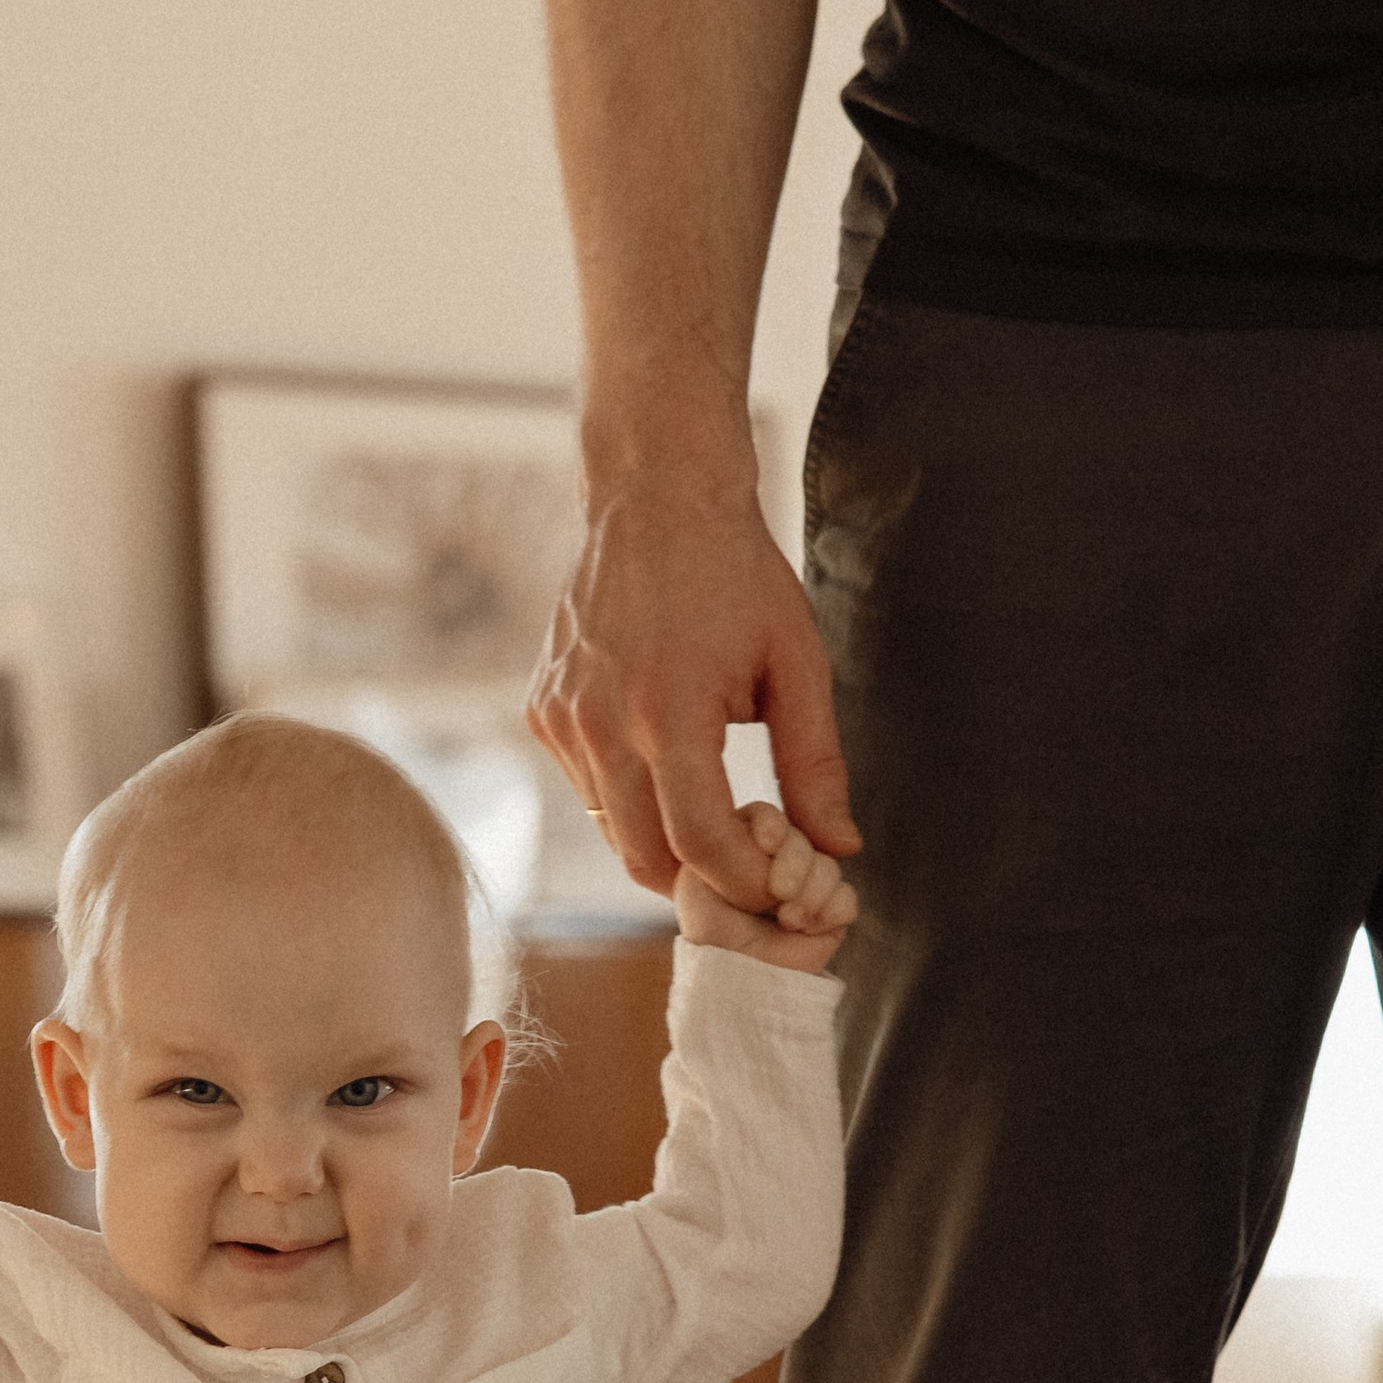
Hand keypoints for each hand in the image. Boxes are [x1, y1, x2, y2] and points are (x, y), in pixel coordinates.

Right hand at [531, 453, 858, 906]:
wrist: (655, 499)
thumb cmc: (735, 575)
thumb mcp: (796, 664)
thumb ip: (815, 763)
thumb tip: (838, 845)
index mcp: (667, 712)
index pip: (699, 844)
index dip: (745, 881)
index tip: (780, 884)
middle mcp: (600, 724)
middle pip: (646, 858)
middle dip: (703, 882)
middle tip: (749, 872)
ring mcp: (562, 720)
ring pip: (612, 831)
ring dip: (664, 843)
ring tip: (715, 818)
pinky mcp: (543, 713)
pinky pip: (588, 790)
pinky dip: (630, 801)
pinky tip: (666, 764)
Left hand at [674, 805, 855, 972]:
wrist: (738, 982)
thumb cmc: (710, 935)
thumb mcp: (696, 883)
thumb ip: (724, 843)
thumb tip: (778, 834)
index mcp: (740, 851)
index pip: (767, 817)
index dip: (772, 828)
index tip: (767, 844)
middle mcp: (774, 865)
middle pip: (803, 837)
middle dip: (795, 863)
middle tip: (778, 894)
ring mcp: (805, 888)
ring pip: (829, 866)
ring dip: (810, 893)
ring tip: (787, 920)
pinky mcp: (828, 915)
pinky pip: (846, 898)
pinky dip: (830, 912)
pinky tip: (806, 927)